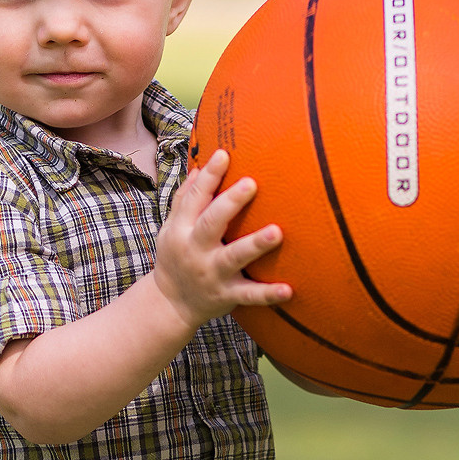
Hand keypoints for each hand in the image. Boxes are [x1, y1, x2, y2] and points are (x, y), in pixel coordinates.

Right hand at [153, 150, 292, 330]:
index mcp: (182, 230)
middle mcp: (196, 250)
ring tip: (277, 232)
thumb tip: (199, 167)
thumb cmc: (176, 258)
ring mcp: (212, 274)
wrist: (170, 304)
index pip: (194, 199)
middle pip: (211, 223)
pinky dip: (268, 294)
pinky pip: (249, 295)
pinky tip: (288, 289)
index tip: (223, 154)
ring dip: (255, 245)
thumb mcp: (171, 228)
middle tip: (251, 183)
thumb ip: (185, 200)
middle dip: (230, 204)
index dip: (209, 177)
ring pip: (234, 258)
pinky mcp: (227, 295)